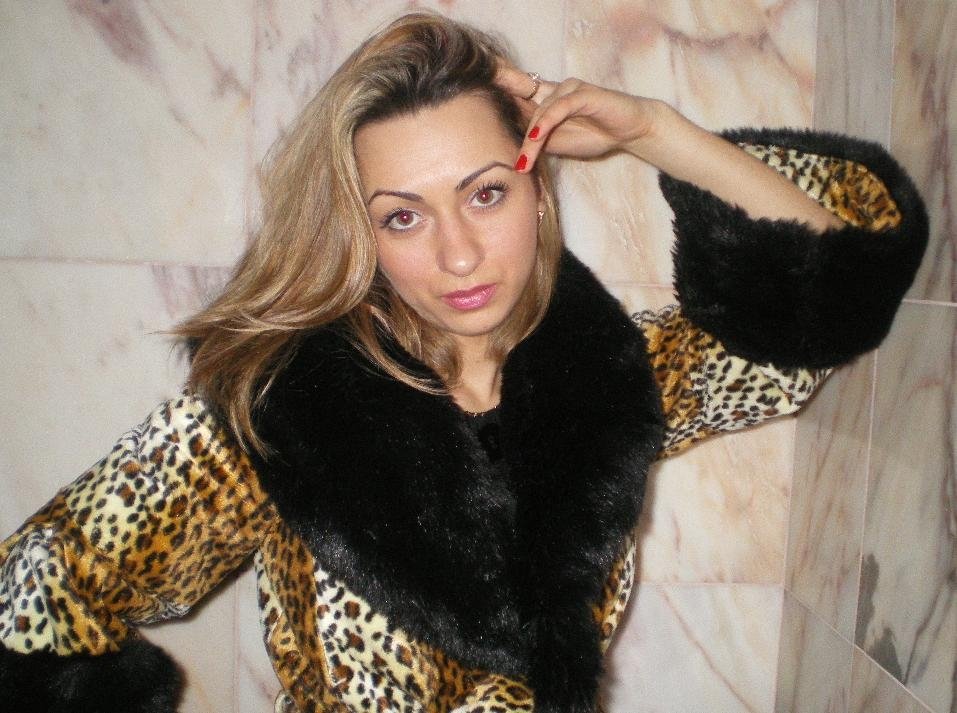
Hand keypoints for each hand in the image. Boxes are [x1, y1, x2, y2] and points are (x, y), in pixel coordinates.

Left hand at [495, 65, 663, 171]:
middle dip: (499, 105)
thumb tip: (509, 153)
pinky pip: (558, 108)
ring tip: (523, 163)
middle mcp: (551, 90)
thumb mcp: (556, 144)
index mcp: (543, 100)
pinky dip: (544, 126)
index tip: (470, 106)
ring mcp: (566, 90)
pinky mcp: (582, 94)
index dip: (494, 98)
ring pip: (538, 110)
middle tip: (480, 124)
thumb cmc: (593, 136)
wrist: (628, 132)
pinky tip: (535, 140)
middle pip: (518, 94)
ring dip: (529, 139)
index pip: (513, 96)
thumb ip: (534, 142)